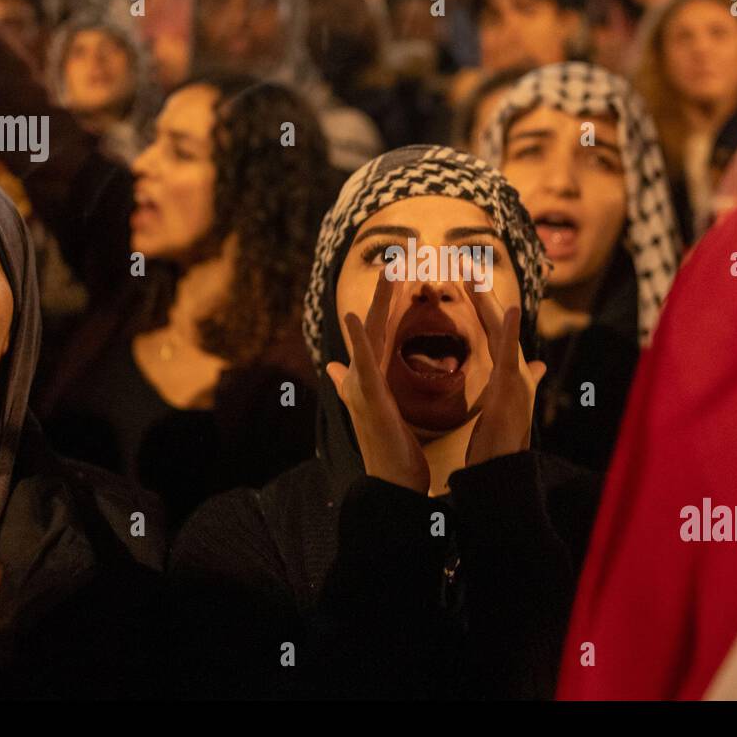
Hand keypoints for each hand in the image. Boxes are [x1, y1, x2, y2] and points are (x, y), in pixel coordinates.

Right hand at [325, 270, 429, 493]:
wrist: (390, 483)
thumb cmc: (387, 450)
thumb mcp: (374, 410)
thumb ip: (349, 385)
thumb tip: (331, 367)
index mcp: (373, 375)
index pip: (383, 329)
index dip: (391, 299)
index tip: (404, 270)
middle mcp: (364, 376)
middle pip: (377, 323)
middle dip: (389, 288)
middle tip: (403, 252)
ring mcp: (363, 386)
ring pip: (372, 335)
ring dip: (379, 300)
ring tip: (390, 268)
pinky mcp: (368, 398)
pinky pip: (363, 364)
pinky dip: (357, 339)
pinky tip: (354, 314)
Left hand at [463, 279, 545, 466]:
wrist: (502, 472)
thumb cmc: (500, 443)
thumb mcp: (505, 406)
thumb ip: (523, 381)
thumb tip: (539, 365)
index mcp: (507, 371)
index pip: (492, 327)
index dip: (481, 300)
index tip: (466, 274)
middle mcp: (515, 369)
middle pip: (496, 321)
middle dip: (481, 291)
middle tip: (464, 259)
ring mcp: (516, 377)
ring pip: (501, 330)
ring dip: (489, 299)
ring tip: (475, 271)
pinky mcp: (512, 389)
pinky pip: (510, 355)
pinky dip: (511, 331)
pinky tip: (510, 308)